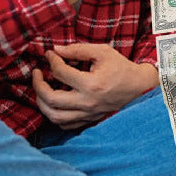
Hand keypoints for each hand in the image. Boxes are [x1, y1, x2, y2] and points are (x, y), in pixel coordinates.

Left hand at [32, 43, 158, 129]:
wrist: (139, 87)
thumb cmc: (121, 68)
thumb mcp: (102, 52)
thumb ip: (78, 49)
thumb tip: (56, 50)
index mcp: (91, 84)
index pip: (61, 73)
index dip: (52, 60)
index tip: (50, 54)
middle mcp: (87, 102)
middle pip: (51, 99)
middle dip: (38, 85)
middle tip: (36, 73)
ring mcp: (88, 114)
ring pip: (54, 117)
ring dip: (42, 103)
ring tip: (40, 90)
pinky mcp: (89, 120)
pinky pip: (65, 125)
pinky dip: (54, 115)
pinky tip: (53, 104)